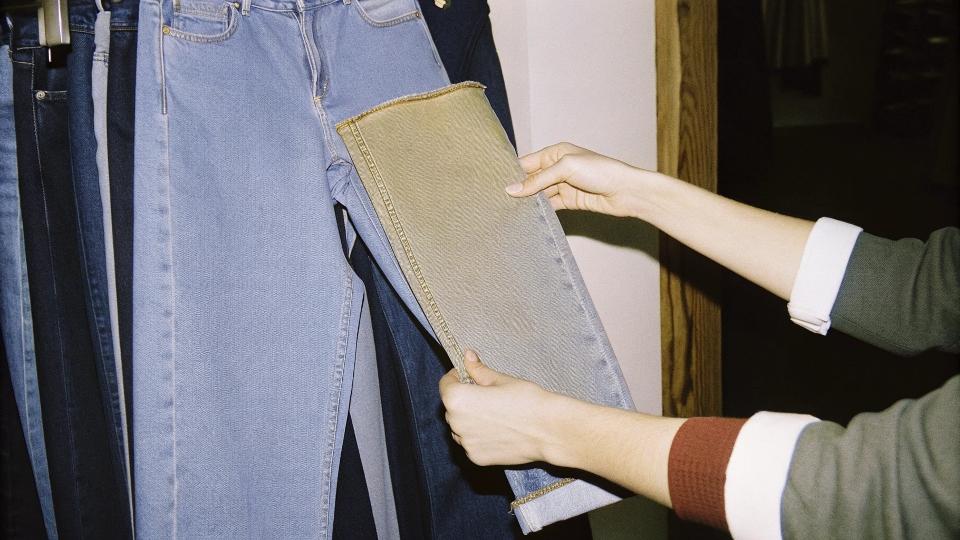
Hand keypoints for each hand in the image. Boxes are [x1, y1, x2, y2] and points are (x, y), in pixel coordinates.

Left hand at [439, 350, 563, 465]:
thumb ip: (479, 370)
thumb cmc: (527, 400)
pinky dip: (477, 437)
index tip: (466, 376)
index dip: (455, 378)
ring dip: (468, 420)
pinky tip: (497, 430)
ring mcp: (466, 443)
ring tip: (492, 414)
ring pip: (459, 427)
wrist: (548, 430)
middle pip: (451, 408)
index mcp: (458, 399)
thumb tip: (467, 357)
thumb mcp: (501, 379)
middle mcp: (456, 423)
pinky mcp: (477, 458)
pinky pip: (470, 444)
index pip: (445, 385)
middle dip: (463, 400)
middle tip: (484, 395)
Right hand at [508, 142, 662, 218]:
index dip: (512, 172)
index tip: (495, 183)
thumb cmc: (601, 171)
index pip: (527, 162)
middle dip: (518, 189)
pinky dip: (540, 211)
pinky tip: (528, 217)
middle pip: (531, 180)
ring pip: (539, 195)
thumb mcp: (566, 168)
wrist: (626, 192)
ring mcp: (564, 186)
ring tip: (509, 210)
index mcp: (556, 152)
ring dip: (528, 202)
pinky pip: (550, 206)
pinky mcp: (570, 201)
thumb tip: (512, 189)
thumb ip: (538, 180)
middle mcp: (558, 168)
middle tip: (498, 200)